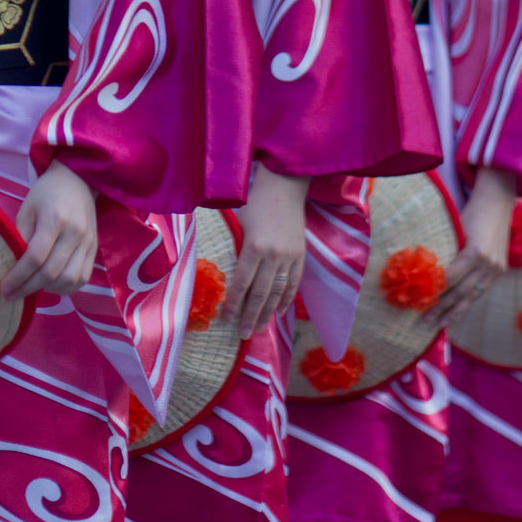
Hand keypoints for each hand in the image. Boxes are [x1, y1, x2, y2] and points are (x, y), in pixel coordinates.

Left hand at [3, 161, 97, 298]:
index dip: (18, 277)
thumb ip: (20, 237)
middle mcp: (75, 233)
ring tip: (32, 287)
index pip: (35, 257)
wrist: (77, 181)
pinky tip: (51, 285)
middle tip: (12, 296)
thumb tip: (12, 267)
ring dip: (48, 289)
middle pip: (51, 272)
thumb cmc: (46, 194)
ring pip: (69, 280)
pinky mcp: (94, 250)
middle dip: (28, 288)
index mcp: (55, 219)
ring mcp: (88, 243)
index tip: (4, 288)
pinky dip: (66, 288)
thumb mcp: (27, 210)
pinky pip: (82, 278)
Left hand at [226, 164, 307, 338]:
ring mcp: (290, 256)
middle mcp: (274, 255)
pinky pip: (294, 282)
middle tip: (244, 335)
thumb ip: (233, 248)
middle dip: (251, 316)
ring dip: (268, 313)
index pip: (242, 283)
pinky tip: (279, 312)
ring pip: (278, 292)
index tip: (227, 319)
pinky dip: (287, 299)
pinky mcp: (300, 255)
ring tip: (259, 328)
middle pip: (261, 294)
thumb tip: (221, 272)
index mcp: (255, 247)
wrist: (285, 186)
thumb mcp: (237, 222)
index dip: (234, 303)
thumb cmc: (254, 200)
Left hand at [436, 166, 514, 325]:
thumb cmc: (470, 213)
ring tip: (439, 324)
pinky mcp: (499, 270)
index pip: (451, 277)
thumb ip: (446, 250)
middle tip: (424, 320)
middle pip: (461, 291)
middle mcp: (487, 264)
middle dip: (442, 307)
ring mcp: (495, 268)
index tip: (419, 301)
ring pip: (472, 296)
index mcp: (475, 252)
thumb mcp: (455, 229)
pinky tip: (457, 313)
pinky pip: (481, 291)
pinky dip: (468, 303)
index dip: (436, 291)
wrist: (497, 203)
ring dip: (455, 311)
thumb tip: (423, 271)